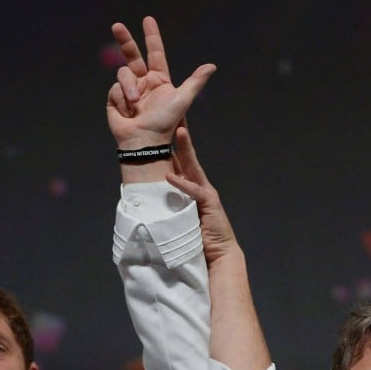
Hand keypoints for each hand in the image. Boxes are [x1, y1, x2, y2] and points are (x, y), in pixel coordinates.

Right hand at [106, 16, 215, 149]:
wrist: (145, 141)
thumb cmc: (165, 123)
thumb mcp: (182, 99)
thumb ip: (195, 82)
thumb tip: (211, 66)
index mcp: (159, 80)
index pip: (155, 53)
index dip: (152, 36)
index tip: (148, 19)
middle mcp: (143, 82)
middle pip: (132, 55)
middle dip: (124, 40)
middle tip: (117, 25)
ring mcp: (128, 90)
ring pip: (123, 74)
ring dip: (129, 88)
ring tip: (135, 105)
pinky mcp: (115, 99)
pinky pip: (115, 89)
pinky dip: (121, 99)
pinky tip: (128, 112)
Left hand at [165, 127, 237, 264]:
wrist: (218, 253)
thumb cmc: (198, 236)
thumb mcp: (180, 214)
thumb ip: (171, 202)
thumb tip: (152, 194)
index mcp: (193, 187)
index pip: (182, 162)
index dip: (175, 145)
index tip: (168, 127)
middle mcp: (200, 186)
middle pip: (189, 156)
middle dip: (183, 136)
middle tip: (176, 116)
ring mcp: (206, 193)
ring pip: (193, 167)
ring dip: (185, 149)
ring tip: (178, 131)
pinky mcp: (209, 204)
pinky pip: (194, 191)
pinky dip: (182, 184)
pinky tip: (170, 176)